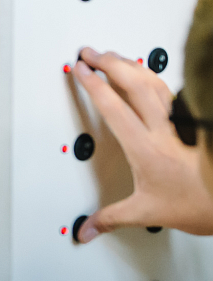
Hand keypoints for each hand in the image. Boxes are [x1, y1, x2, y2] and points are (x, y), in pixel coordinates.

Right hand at [72, 47, 212, 242]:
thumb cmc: (198, 204)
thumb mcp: (147, 213)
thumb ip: (111, 218)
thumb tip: (87, 229)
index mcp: (146, 149)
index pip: (114, 107)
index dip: (95, 85)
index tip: (81, 70)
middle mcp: (164, 130)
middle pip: (134, 83)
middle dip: (109, 63)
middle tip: (90, 52)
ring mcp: (181, 123)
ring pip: (155, 82)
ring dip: (131, 65)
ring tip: (114, 56)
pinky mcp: (194, 123)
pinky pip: (171, 91)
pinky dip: (153, 77)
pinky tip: (147, 75)